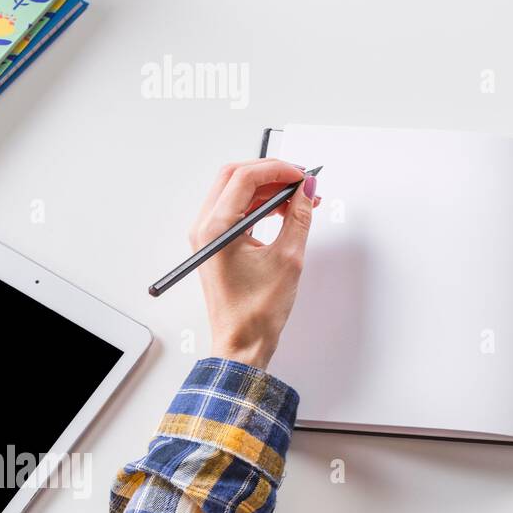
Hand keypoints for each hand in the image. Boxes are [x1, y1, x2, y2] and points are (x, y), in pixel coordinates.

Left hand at [191, 159, 319, 370]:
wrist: (242, 342)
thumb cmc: (256, 312)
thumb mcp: (288, 259)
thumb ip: (299, 218)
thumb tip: (307, 192)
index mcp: (216, 229)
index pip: (245, 178)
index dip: (278, 170)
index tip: (303, 176)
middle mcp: (205, 227)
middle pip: (235, 177)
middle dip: (272, 174)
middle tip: (302, 182)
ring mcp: (208, 235)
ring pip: (236, 192)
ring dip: (268, 189)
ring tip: (300, 200)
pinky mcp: (216, 243)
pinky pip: (237, 210)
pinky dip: (261, 205)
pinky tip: (285, 213)